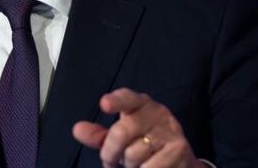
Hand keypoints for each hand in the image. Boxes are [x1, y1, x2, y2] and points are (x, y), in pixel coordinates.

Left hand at [72, 88, 204, 167]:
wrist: (180, 159)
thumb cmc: (143, 145)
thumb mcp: (120, 139)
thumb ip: (99, 135)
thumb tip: (77, 129)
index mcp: (139, 104)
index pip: (126, 97)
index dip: (115, 100)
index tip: (104, 104)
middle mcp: (156, 112)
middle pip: (122, 131)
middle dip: (110, 152)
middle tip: (109, 162)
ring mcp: (169, 130)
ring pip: (134, 153)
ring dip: (129, 167)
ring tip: (134, 165)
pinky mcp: (179, 149)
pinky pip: (149, 167)